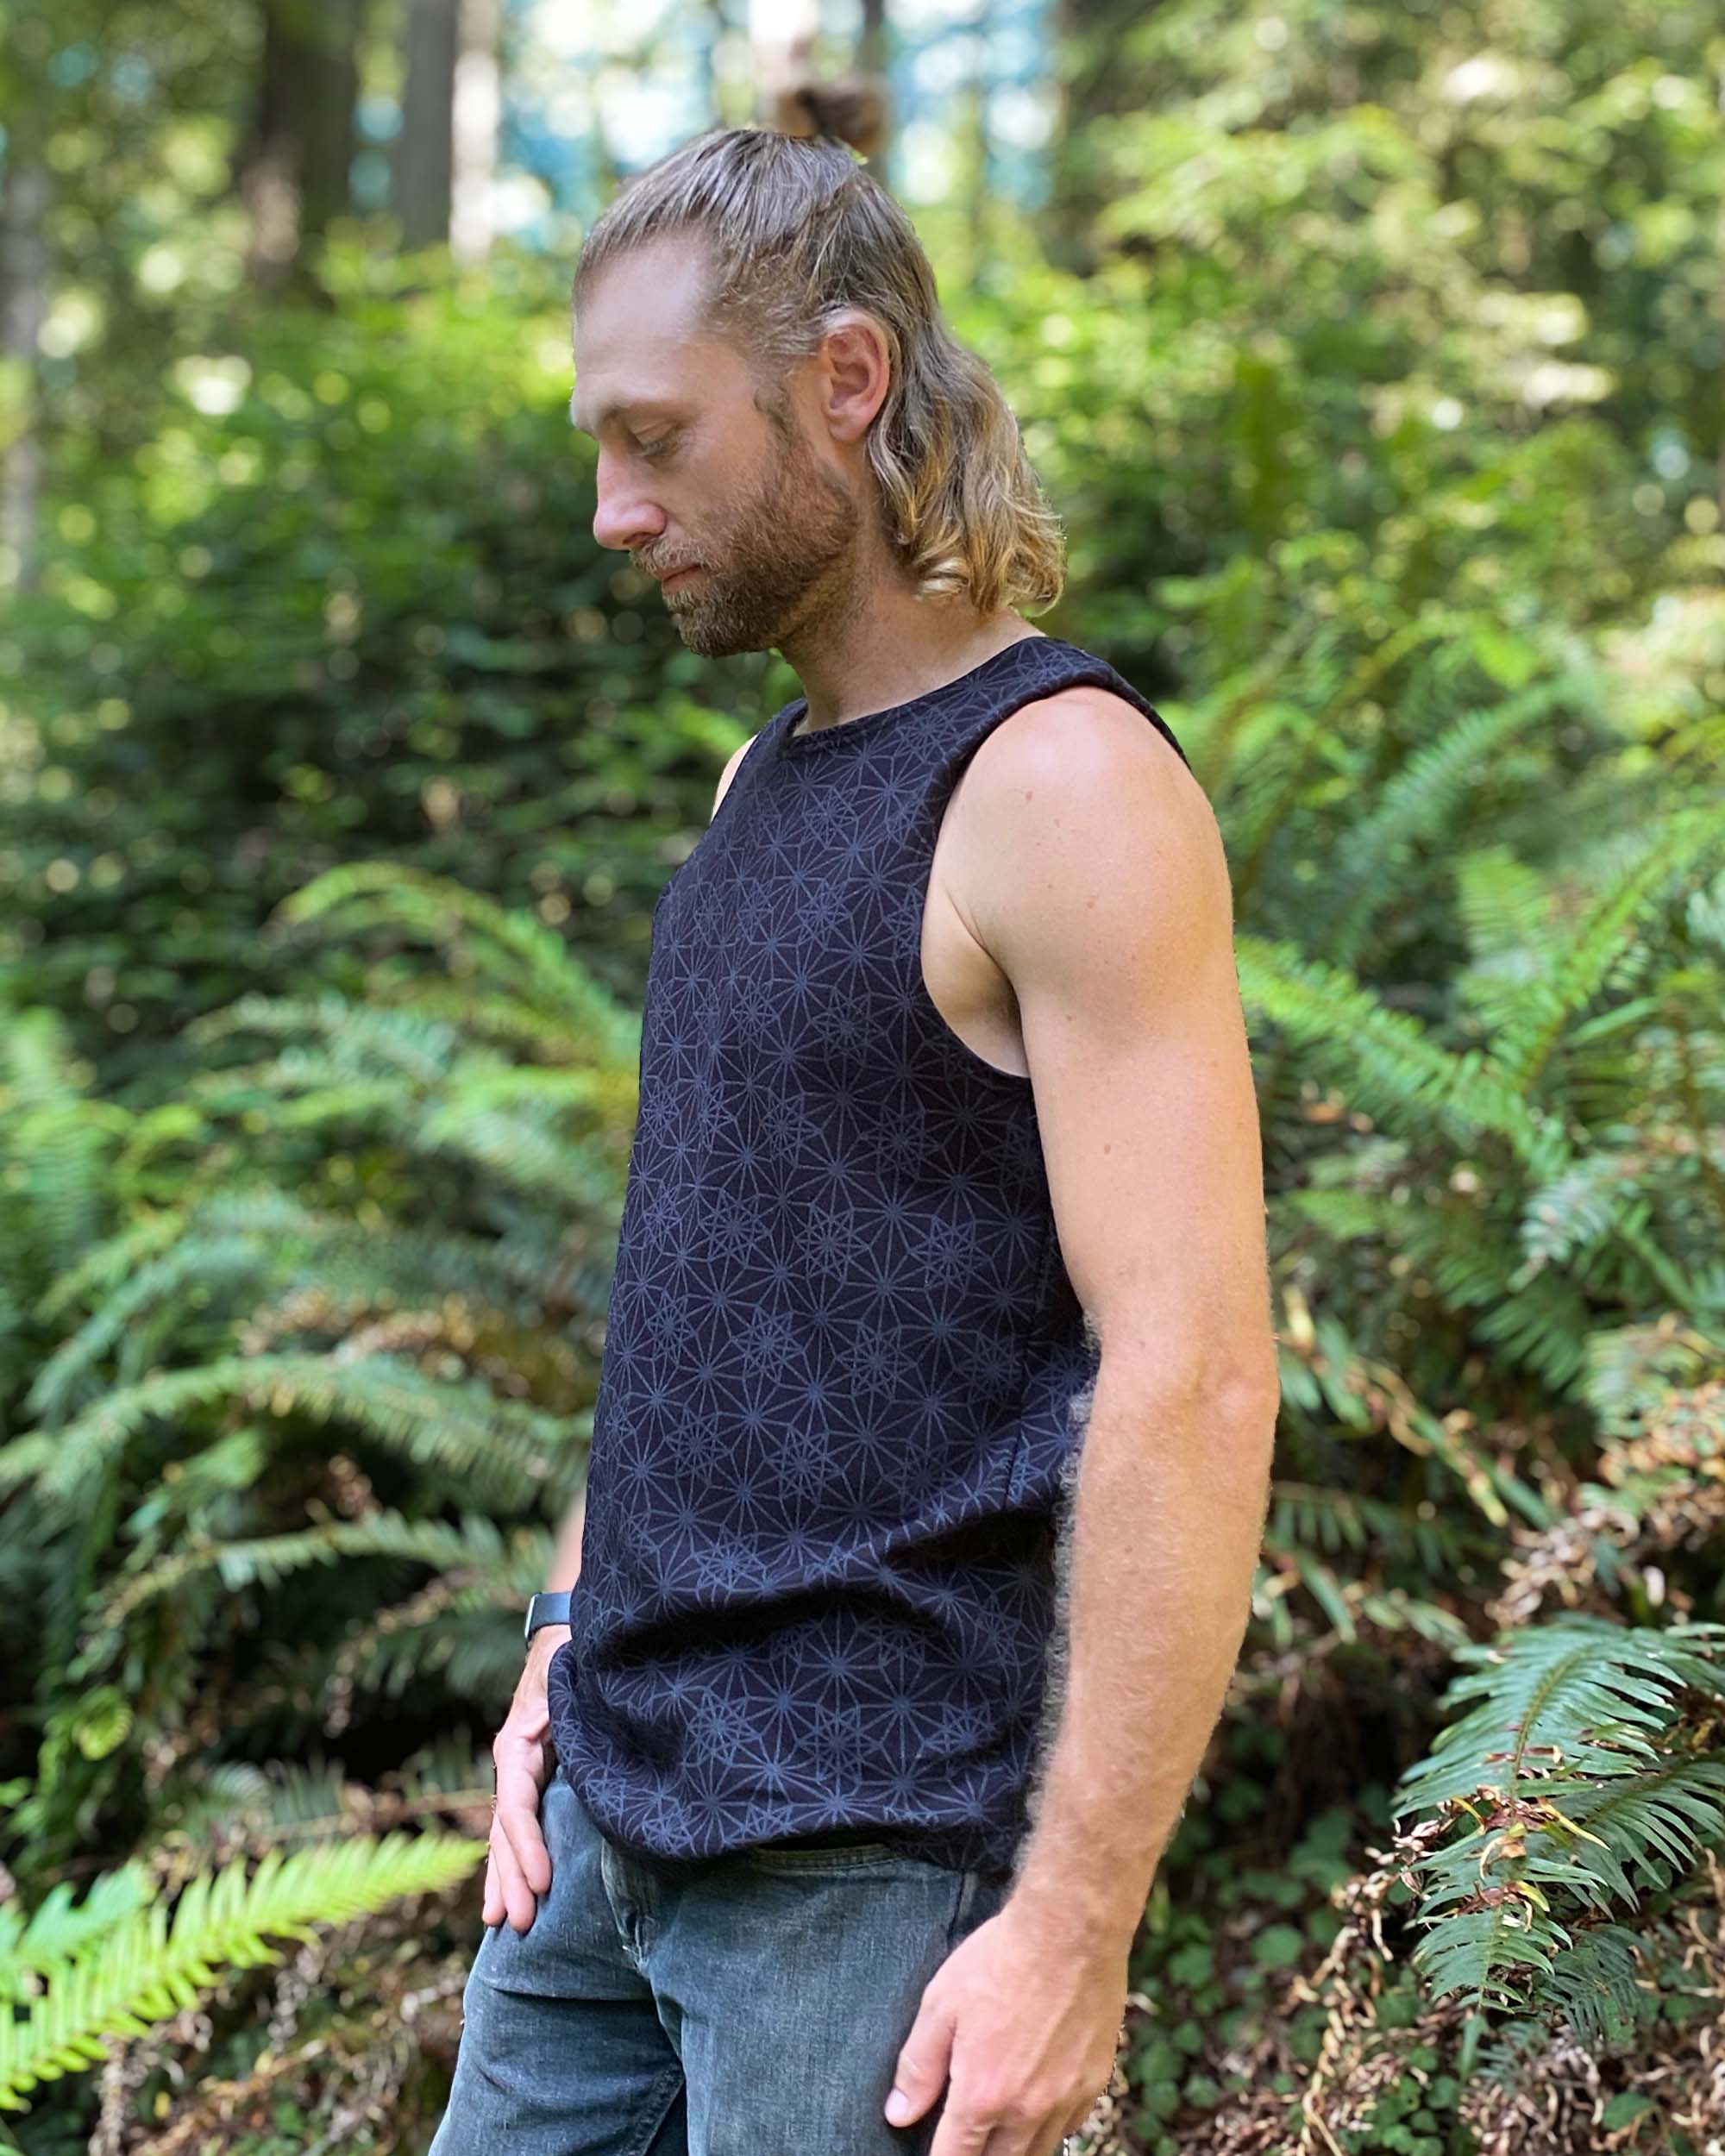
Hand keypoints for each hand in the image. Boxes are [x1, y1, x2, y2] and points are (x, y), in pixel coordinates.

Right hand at [482, 1627, 566, 1934]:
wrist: (569, 1630)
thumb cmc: (576, 1650)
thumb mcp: (572, 1676)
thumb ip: (576, 1710)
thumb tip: (599, 1745)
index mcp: (518, 1742)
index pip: (516, 1804)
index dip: (527, 1846)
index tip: (543, 1883)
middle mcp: (513, 1761)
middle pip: (505, 1829)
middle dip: (510, 1878)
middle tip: (519, 1925)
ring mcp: (521, 1771)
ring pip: (506, 1834)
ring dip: (505, 1879)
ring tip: (502, 1924)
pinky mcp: (537, 1778)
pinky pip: (519, 1826)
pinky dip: (513, 1861)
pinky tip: (511, 1894)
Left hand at [884, 1896, 1127, 2155]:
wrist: (1070, 1930)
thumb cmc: (1001, 1960)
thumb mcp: (941, 2005)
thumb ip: (918, 2066)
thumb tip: (899, 2114)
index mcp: (983, 2095)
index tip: (937, 2152)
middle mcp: (1027, 2110)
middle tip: (966, 2136)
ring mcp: (1066, 2100)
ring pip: (1039, 2154)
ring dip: (1014, 2149)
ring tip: (997, 2132)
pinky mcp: (1095, 2083)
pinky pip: (1070, 2128)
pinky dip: (1049, 2127)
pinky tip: (1035, 2106)